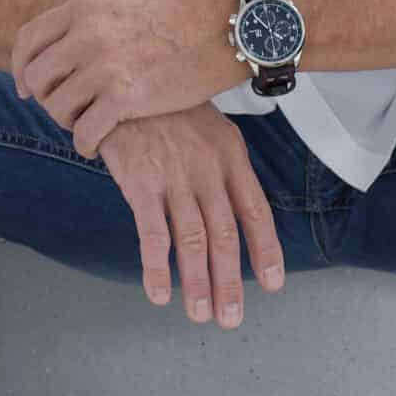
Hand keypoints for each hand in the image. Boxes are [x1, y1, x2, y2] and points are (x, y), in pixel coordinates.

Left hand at [12, 0, 231, 156]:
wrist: (231, 27)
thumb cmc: (188, 4)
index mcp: (86, 7)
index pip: (28, 40)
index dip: (20, 68)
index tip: (27, 86)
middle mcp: (88, 35)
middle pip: (38, 77)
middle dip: (44, 97)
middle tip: (63, 108)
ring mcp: (105, 67)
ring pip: (57, 107)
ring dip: (66, 121)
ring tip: (83, 124)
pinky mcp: (126, 98)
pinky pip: (86, 131)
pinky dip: (85, 143)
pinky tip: (95, 144)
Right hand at [95, 105, 286, 321]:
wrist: (122, 77)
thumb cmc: (165, 106)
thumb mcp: (210, 127)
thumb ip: (224, 167)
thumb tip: (237, 207)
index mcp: (230, 156)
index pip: (255, 210)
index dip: (266, 250)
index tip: (273, 283)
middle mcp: (207, 169)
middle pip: (225, 235)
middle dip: (230, 281)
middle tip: (230, 317)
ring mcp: (175, 176)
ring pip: (193, 240)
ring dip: (198, 282)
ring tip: (201, 314)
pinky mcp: (140, 181)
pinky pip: (152, 233)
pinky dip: (156, 267)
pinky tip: (159, 292)